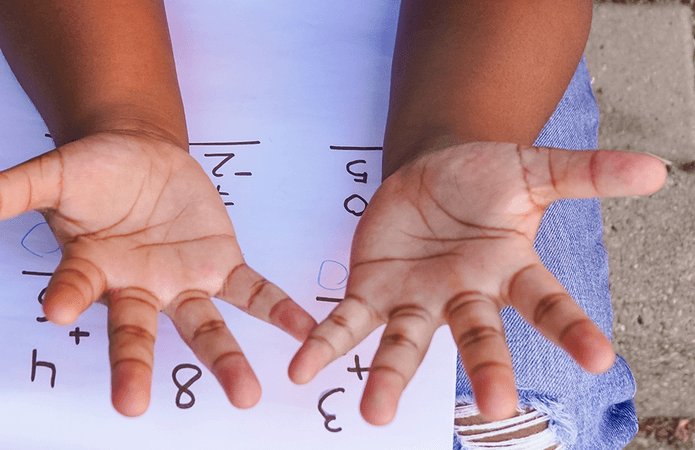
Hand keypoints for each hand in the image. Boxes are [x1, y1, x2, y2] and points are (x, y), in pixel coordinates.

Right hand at [0, 131, 316, 415]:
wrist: (141, 156)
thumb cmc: (94, 173)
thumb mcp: (52, 174)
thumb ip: (5, 191)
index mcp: (93, 270)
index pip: (77, 287)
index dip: (69, 294)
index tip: (58, 307)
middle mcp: (138, 288)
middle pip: (136, 333)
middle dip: (136, 367)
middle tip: (132, 406)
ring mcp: (182, 282)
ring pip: (203, 327)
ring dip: (225, 359)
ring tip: (245, 395)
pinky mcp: (220, 264)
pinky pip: (251, 292)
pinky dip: (276, 311)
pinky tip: (305, 331)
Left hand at [289, 142, 665, 423]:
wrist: (430, 171)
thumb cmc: (484, 178)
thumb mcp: (533, 170)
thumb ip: (586, 174)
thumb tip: (659, 171)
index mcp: (508, 271)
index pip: (547, 303)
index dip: (572, 329)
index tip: (600, 358)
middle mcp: (464, 296)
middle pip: (477, 335)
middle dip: (486, 367)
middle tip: (495, 407)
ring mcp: (416, 300)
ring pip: (406, 344)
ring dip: (390, 378)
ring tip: (375, 415)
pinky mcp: (372, 292)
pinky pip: (348, 324)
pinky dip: (326, 345)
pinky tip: (302, 368)